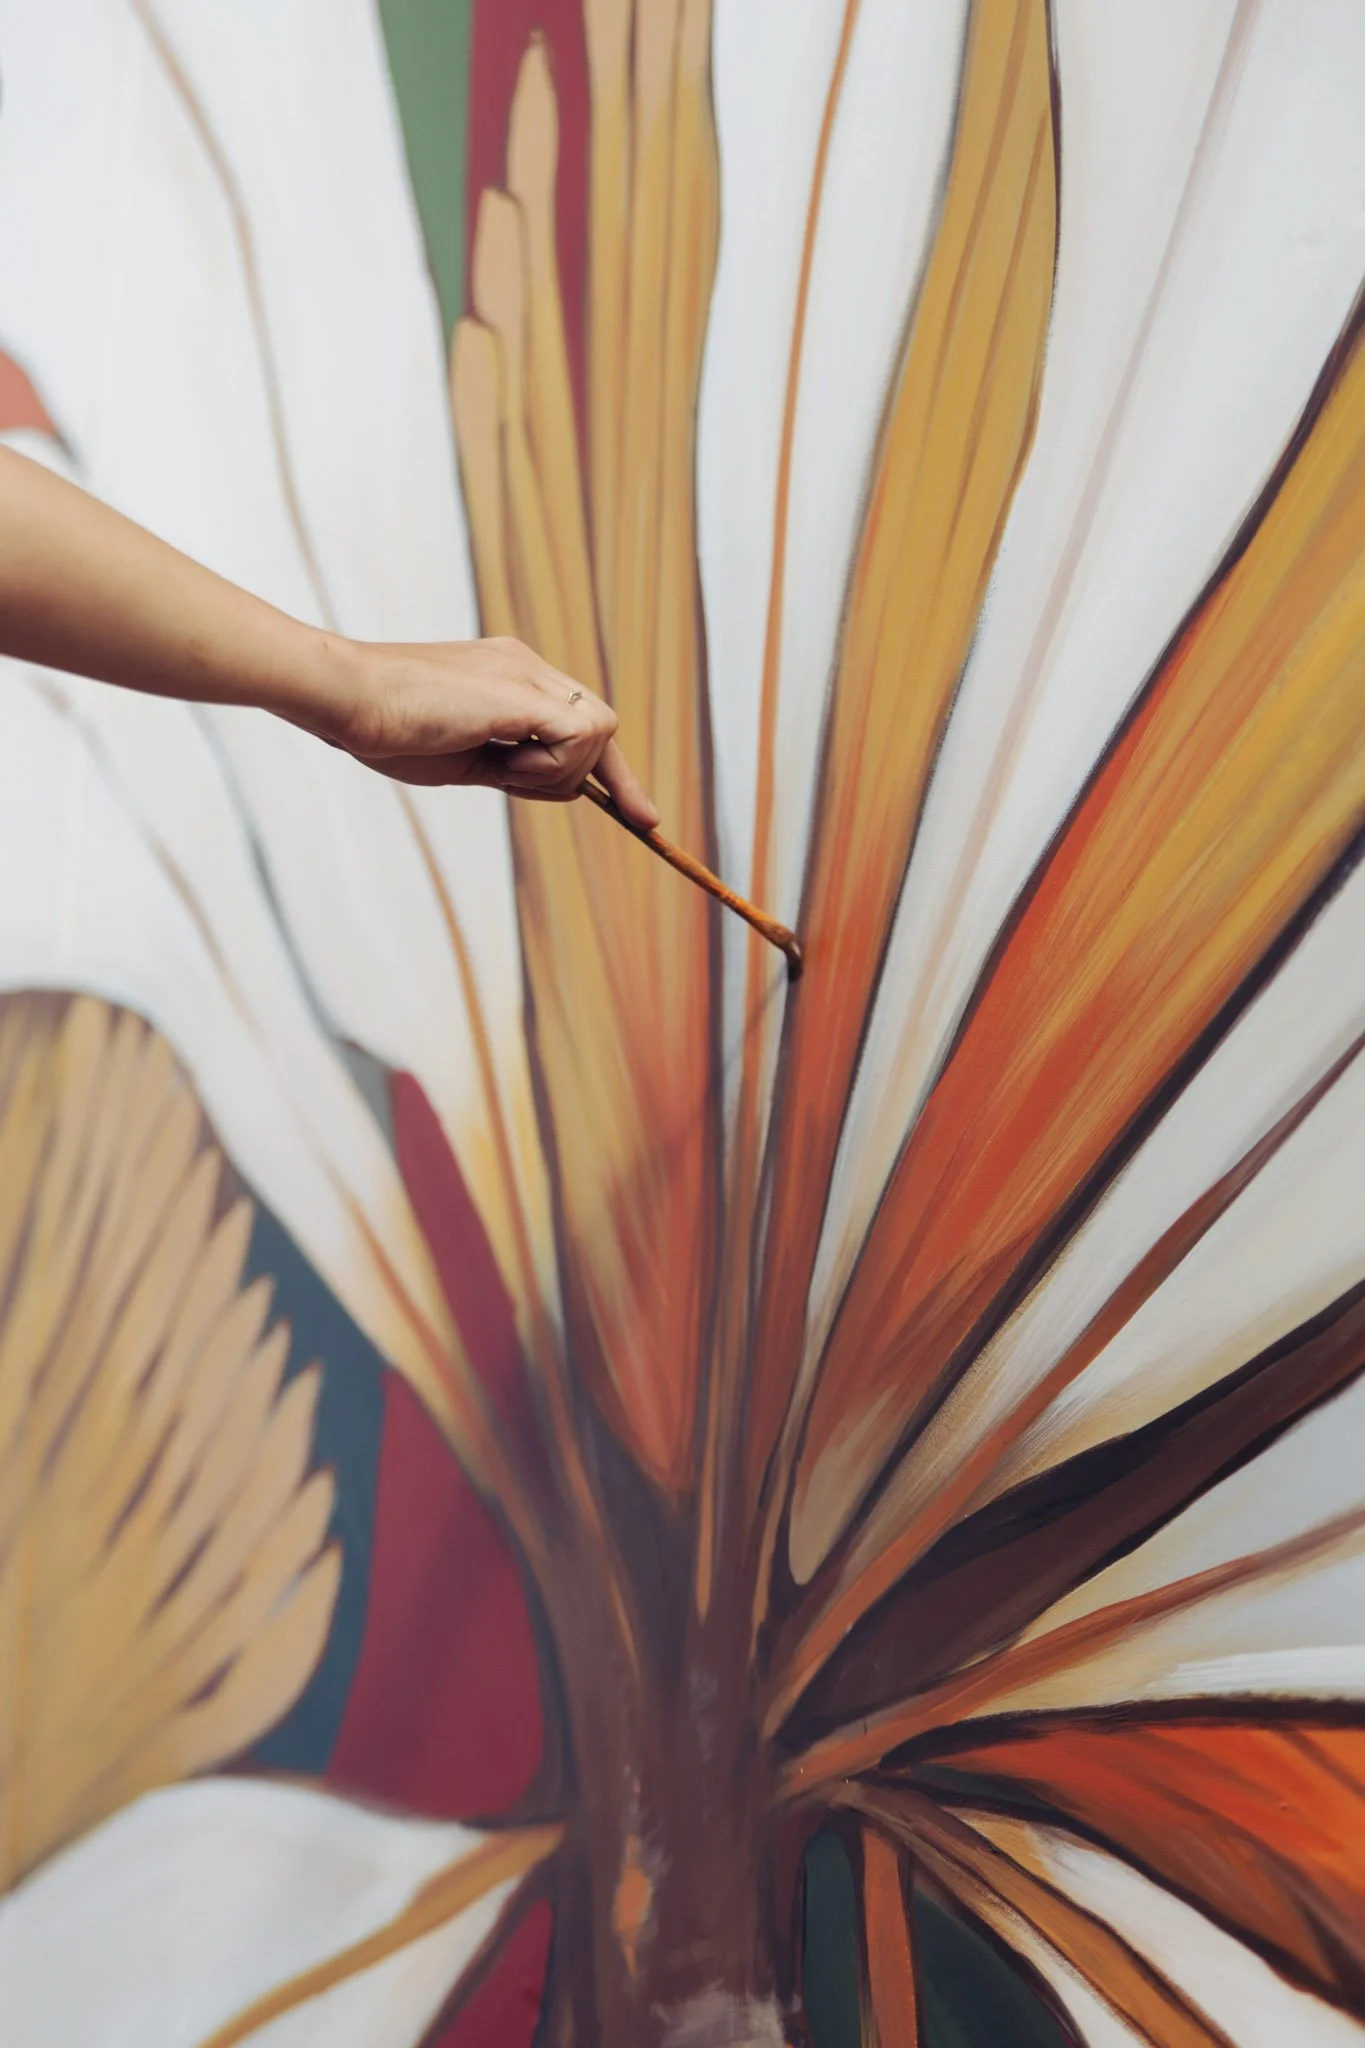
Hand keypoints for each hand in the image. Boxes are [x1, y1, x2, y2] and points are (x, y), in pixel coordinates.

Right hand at [321, 635, 657, 829]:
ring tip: (495, 762)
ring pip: (597, 734)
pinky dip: (550, 767)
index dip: (614, 775)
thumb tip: (545, 784)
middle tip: (507, 776)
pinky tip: (503, 760)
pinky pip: (580, 738)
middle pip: (602, 730)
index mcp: (511, 676)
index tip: (644, 819)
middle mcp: (527, 666)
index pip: (583, 724)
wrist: (346, 699)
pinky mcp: (522, 691)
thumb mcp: (461, 757)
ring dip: (553, 772)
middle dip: (580, 778)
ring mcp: (527, 672)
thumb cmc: (386, 731)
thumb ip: (507, 764)